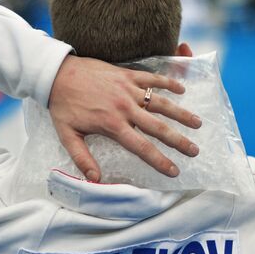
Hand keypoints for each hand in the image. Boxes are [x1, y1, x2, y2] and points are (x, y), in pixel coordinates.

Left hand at [48, 54, 201, 181]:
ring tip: (197, 123)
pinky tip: (182, 90)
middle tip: (194, 151)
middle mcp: (125, 108)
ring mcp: (128, 89)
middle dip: (179, 141)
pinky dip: (169, 83)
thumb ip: (82, 158)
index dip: (160, 161)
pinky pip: (152, 78)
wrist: (57, 73)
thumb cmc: (62, 105)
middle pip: (159, 127)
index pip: (142, 147)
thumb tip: (95, 179)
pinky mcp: (127, 74)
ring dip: (181, 113)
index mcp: (112, 125)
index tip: (174, 171)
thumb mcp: (67, 135)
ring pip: (161, 102)